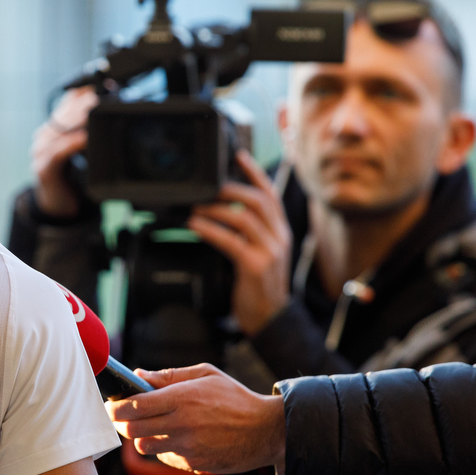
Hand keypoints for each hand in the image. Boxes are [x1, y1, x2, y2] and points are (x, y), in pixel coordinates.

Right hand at [31, 87, 98, 217]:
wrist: (59, 207)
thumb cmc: (75, 176)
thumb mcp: (85, 148)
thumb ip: (94, 129)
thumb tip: (120, 111)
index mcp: (56, 125)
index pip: (71, 98)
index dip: (89, 89)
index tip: (110, 84)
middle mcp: (46, 133)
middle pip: (67, 110)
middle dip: (89, 101)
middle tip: (110, 95)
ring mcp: (41, 149)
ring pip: (62, 127)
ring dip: (82, 118)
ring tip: (100, 110)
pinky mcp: (43, 167)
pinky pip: (58, 151)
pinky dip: (72, 143)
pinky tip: (85, 138)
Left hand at [108, 363, 284, 474]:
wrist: (266, 430)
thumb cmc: (235, 398)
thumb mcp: (206, 375)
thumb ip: (169, 376)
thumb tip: (139, 375)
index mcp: (183, 397)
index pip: (136, 405)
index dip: (117, 407)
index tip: (111, 406)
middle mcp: (182, 422)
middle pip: (133, 428)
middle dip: (122, 423)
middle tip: (122, 419)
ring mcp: (187, 445)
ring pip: (144, 446)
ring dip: (141, 438)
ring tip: (149, 429)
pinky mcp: (194, 462)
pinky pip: (165, 458)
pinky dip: (163, 451)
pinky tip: (173, 441)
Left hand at [187, 151, 291, 334]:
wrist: (269, 319)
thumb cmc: (257, 287)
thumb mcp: (258, 254)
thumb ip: (247, 234)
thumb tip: (219, 213)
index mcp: (280, 232)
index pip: (271, 194)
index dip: (255, 172)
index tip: (238, 155)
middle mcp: (279, 238)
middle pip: (259, 200)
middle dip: (231, 188)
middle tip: (207, 186)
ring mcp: (271, 252)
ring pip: (244, 218)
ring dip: (215, 209)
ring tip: (195, 207)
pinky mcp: (256, 266)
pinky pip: (231, 241)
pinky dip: (210, 230)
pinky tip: (194, 226)